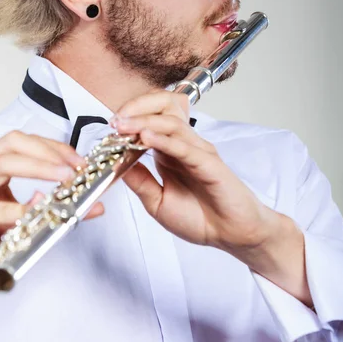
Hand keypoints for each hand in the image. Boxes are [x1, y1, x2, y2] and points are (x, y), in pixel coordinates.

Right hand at [0, 131, 102, 307]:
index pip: (23, 141)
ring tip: (64, 177)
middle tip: (73, 167)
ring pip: (5, 162)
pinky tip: (38, 211)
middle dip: (48, 151)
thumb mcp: (27, 215)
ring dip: (40, 168)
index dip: (53, 146)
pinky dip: (22, 208)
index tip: (77, 159)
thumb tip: (95, 205)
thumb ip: (56, 205)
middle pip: (14, 142)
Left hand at [112, 90, 277, 253]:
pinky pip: (184, 146)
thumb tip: (115, 162)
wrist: (232, 235)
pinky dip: (164, 139)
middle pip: (163, 107)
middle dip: (137, 106)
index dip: (129, 117)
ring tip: (123, 126)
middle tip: (116, 119)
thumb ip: (139, 181)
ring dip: (144, 121)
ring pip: (171, 122)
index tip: (109, 126)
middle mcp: (184, 145)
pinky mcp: (208, 163)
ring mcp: (197, 151)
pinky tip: (146, 137)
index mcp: (170, 152)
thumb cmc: (201, 219)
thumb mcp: (157, 202)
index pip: (151, 118)